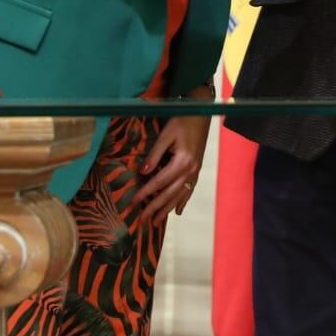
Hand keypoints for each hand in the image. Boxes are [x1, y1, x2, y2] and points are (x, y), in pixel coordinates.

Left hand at [130, 112, 210, 228]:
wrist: (201, 114)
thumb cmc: (183, 121)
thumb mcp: (166, 134)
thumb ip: (155, 154)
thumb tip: (143, 171)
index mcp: (182, 161)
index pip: (159, 182)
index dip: (146, 193)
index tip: (134, 202)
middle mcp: (190, 170)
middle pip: (169, 194)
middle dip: (155, 208)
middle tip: (143, 220)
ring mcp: (195, 171)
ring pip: (180, 195)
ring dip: (167, 209)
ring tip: (156, 221)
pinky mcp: (197, 169)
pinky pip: (190, 190)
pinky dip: (183, 202)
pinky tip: (178, 212)